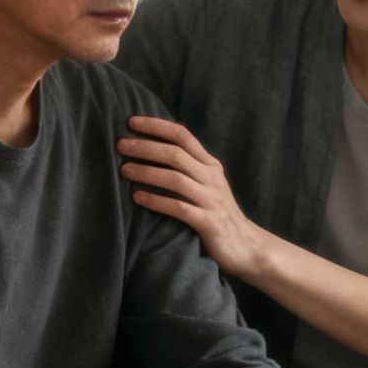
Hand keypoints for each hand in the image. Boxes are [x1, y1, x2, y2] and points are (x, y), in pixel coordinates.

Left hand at [117, 116, 265, 278]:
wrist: (247, 246)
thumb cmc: (218, 213)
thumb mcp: (207, 185)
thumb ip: (187, 168)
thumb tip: (151, 152)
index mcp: (210, 165)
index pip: (183, 136)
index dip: (157, 126)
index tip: (132, 121)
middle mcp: (212, 178)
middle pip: (176, 154)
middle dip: (146, 147)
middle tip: (121, 145)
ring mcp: (212, 200)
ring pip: (176, 179)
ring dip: (147, 172)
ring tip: (124, 170)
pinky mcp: (209, 223)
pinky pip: (179, 208)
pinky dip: (157, 201)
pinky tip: (138, 198)